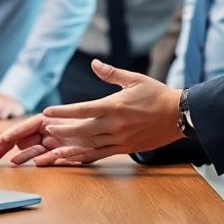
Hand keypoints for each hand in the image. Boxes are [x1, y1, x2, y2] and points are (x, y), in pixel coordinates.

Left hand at [0, 59, 182, 165]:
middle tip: (45, 130)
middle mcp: (115, 125)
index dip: (63, 111)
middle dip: (61, 130)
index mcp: (115, 106)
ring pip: (89, 146)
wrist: (178, 115)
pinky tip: (70, 159)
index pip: (83, 109)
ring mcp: (120, 139)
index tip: (47, 112)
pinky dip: (83, 158)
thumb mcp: (134, 79)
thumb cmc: (156, 94)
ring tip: (51, 148)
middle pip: (82, 130)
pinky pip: (100, 155)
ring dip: (69, 147)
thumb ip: (111, 74)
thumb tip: (94, 64)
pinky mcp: (125, 149)